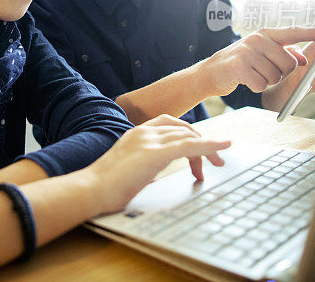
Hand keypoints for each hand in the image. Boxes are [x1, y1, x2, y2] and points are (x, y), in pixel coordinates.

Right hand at [85, 115, 230, 213]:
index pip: (170, 125)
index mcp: (136, 134)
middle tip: (215, 162)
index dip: (189, 135)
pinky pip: (190, 146)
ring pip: (189, 137)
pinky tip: (223, 147)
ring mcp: (149, 141)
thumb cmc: (105, 187)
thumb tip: (152, 176)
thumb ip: (141, 167)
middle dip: (202, 144)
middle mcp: (144, 132)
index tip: (200, 152)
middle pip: (183, 130)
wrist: (91, 190)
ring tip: (219, 163)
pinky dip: (210, 145)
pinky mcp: (155, 153)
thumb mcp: (128, 171)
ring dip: (208, 150)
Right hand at [200, 27, 314, 94]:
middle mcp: (257, 40)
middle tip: (264, 72)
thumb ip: (284, 53)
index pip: (294, 32)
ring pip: (275, 76)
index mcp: (265, 34)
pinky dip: (255, 87)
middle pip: (289, 63)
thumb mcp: (261, 54)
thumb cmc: (241, 63)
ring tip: (253, 75)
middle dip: (281, 74)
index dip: (314, 33)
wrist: (211, 72)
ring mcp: (247, 52)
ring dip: (266, 81)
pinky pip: (261, 84)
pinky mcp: (239, 67)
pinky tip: (245, 81)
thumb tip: (304, 58)